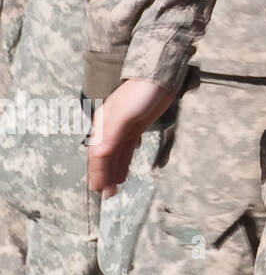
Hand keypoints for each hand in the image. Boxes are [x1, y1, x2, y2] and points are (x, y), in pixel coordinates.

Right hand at [87, 79, 175, 196]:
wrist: (159, 78)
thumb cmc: (141, 93)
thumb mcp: (125, 114)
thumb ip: (111, 134)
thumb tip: (99, 154)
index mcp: (103, 126)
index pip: (97, 155)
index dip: (98, 173)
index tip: (99, 190)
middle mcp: (109, 129)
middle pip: (104, 158)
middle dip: (103, 176)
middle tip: (106, 195)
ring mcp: (123, 129)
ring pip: (114, 156)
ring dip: (113, 172)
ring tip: (113, 190)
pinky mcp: (135, 128)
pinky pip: (126, 150)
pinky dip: (123, 163)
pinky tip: (123, 173)